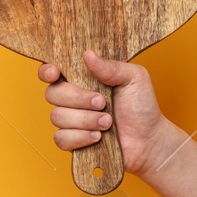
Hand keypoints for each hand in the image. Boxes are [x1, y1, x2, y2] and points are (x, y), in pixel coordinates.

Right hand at [39, 49, 172, 176]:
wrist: (149, 140)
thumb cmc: (142, 106)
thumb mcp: (134, 78)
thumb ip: (111, 67)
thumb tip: (88, 55)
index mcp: (84, 78)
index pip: (53, 71)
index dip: (48, 71)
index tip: (55, 73)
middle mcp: (73, 97)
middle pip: (53, 93)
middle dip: (78, 98)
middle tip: (103, 103)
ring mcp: (71, 120)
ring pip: (57, 116)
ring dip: (85, 120)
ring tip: (108, 122)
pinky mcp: (73, 141)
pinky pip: (61, 138)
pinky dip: (80, 137)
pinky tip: (98, 137)